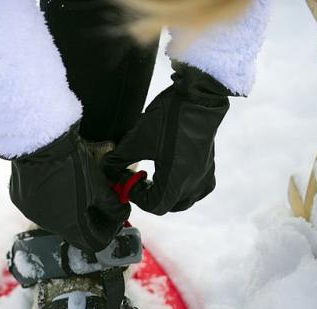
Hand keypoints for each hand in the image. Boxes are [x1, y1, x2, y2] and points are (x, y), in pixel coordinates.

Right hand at [9, 121, 128, 252]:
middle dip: (91, 216)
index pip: (95, 242)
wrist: (40, 141)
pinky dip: (51, 197)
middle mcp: (48, 224)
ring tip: (78, 186)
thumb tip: (119, 213)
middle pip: (75, 229)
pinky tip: (57, 179)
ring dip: (71, 207)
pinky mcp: (20, 199)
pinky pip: (39, 204)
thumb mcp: (99, 185)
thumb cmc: (71, 162)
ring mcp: (32, 212)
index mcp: (70, 225)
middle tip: (101, 199)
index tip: (116, 215)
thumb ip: (111, 205)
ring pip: (56, 217)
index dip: (110, 230)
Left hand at [102, 62, 231, 214]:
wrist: (198, 95)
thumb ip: (117, 160)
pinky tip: (173, 172)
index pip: (154, 206)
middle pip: (168, 205)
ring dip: (167, 194)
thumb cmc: (168, 119)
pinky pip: (199, 187)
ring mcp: (204, 173)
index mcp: (176, 181)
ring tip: (154, 177)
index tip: (127, 179)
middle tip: (138, 180)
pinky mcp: (209, 163)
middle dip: (150, 197)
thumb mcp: (135, 141)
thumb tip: (107, 170)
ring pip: (185, 199)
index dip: (136, 196)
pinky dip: (185, 187)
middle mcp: (194, 182)